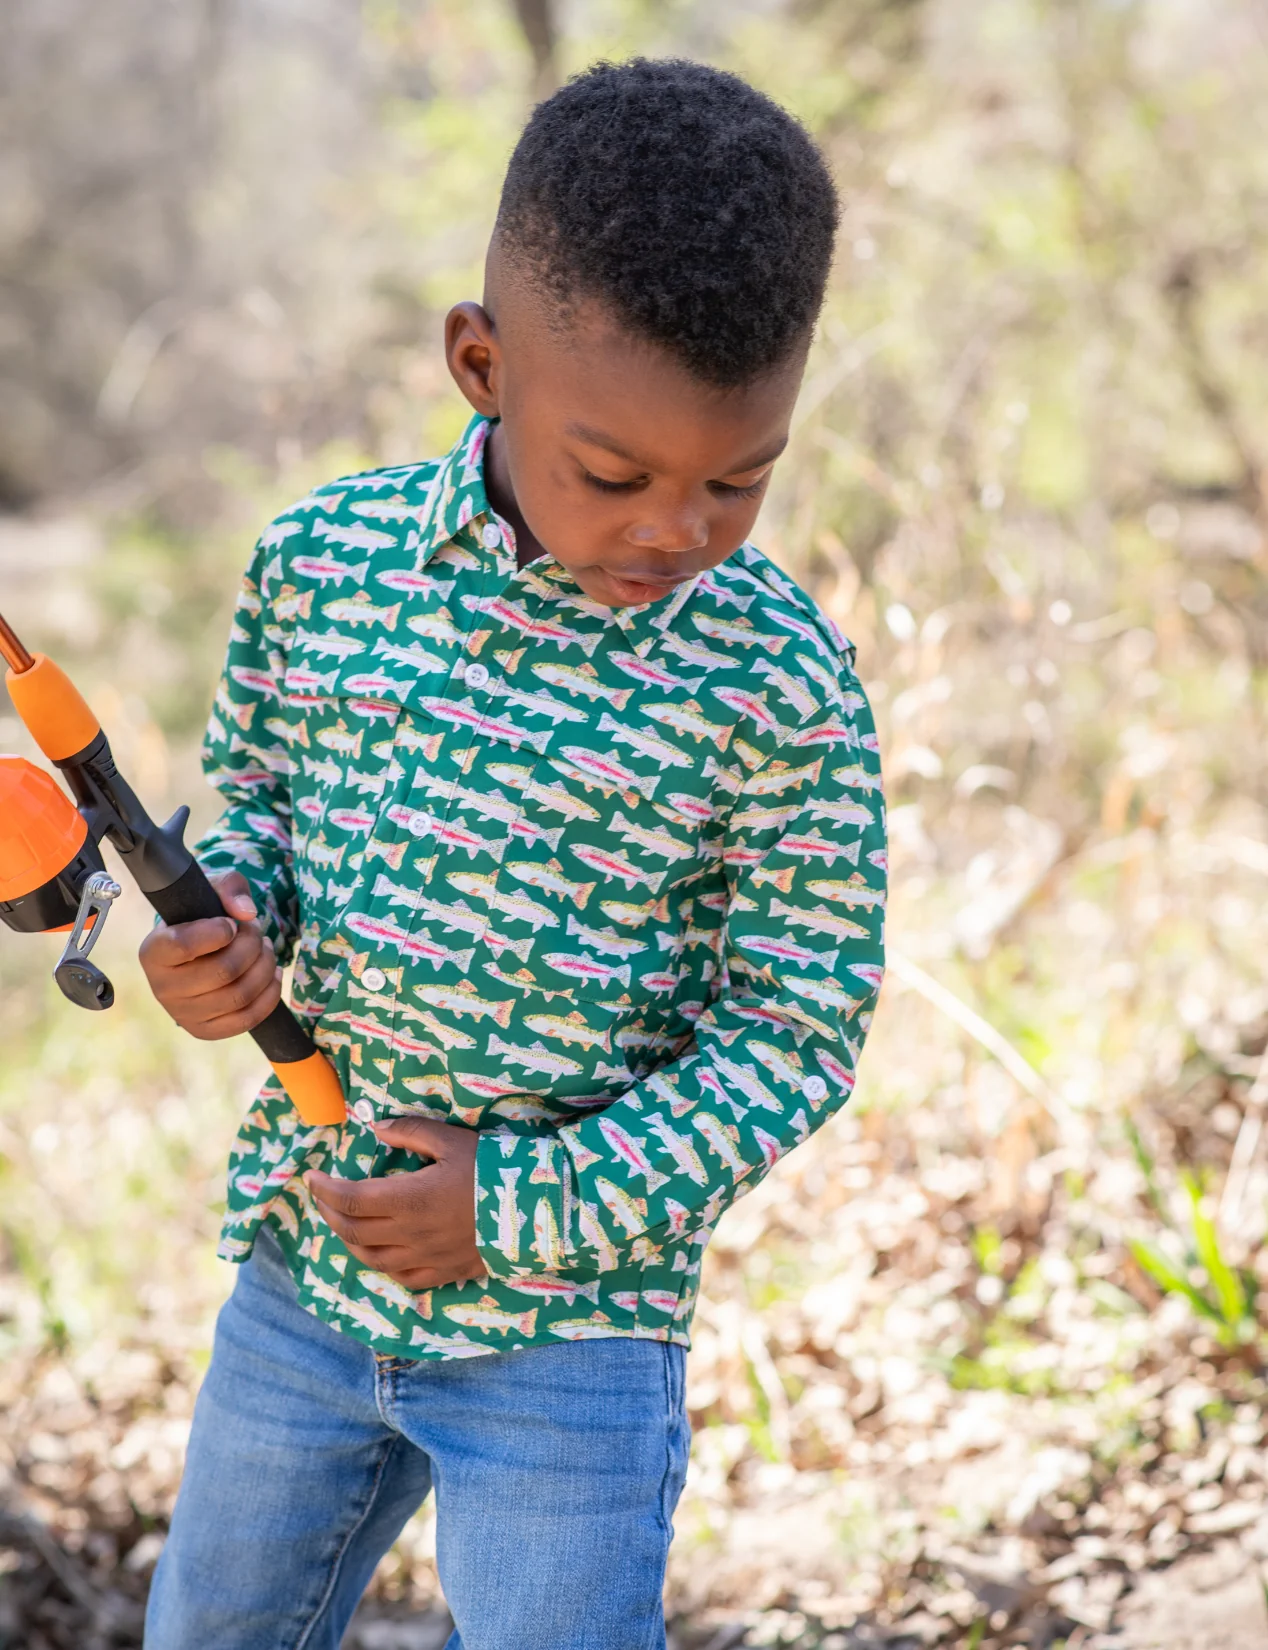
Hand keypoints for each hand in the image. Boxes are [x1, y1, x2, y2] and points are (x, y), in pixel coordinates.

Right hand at [138, 870, 281, 1039]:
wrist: (198, 952)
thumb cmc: (202, 918)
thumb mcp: (212, 890)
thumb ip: (229, 888)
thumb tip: (246, 912)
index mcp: (153, 951)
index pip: (182, 946)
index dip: (218, 931)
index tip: (231, 924)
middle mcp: (161, 987)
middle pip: (223, 972)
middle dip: (252, 946)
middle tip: (256, 932)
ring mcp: (182, 1014)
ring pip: (239, 996)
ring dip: (265, 966)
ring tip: (265, 948)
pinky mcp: (205, 1031)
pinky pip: (247, 1019)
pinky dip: (269, 994)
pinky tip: (271, 973)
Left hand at [305, 1118, 486, 1290]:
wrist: (536, 1212)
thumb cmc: (494, 1170)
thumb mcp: (452, 1140)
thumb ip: (411, 1133)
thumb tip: (376, 1128)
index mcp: (408, 1200)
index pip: (349, 1200)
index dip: (324, 1190)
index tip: (312, 1177)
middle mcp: (409, 1235)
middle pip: (351, 1231)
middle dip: (328, 1212)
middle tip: (321, 1196)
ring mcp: (425, 1259)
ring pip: (370, 1259)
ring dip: (348, 1240)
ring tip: (342, 1222)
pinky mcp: (442, 1274)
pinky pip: (400, 1277)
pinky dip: (380, 1264)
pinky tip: (379, 1252)